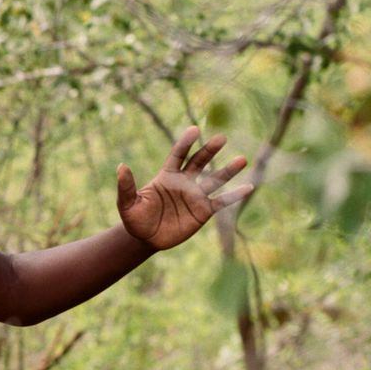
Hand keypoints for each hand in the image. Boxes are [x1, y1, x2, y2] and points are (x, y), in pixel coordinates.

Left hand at [116, 125, 252, 250]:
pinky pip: (221, 201)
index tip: (195, 130)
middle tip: (222, 137)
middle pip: (199, 162)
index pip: (178, 154)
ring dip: (228, 170)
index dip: (186, 142)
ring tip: (243, 159)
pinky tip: (249, 186)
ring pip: (215, 180)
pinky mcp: (203, 211)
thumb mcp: (127, 204)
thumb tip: (121, 167)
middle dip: (210, 150)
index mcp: (166, 176)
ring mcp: (195, 196)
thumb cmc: (135, 219)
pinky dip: (235, 195)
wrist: (146, 239)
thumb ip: (126, 186)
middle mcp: (184, 182)